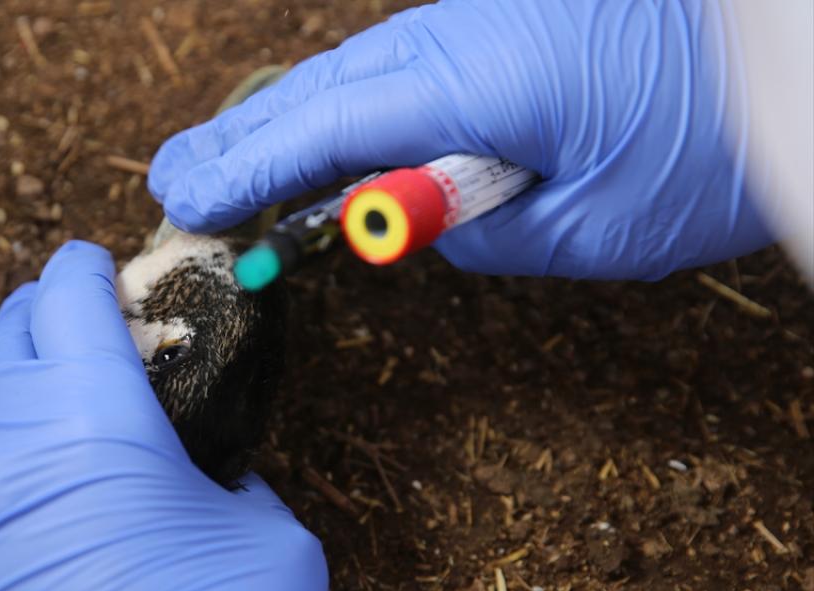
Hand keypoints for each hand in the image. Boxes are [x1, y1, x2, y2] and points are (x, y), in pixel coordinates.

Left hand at [0, 241, 326, 590]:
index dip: (84, 272)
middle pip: (8, 337)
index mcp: (100, 407)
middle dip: (32, 314)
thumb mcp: (266, 536)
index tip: (89, 266)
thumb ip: (226, 478)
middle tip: (47, 313)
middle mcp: (9, 433)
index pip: (74, 300)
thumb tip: (198, 472)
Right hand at [148, 0, 772, 279]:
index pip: (325, 128)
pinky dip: (348, 107)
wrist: (803, 42)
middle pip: (321, 89)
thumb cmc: (718, 138)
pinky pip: (403, 67)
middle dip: (244, 141)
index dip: (248, 169)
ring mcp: (482, 20)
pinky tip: (324, 138)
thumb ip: (486, 233)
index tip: (188, 204)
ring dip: (290, 124)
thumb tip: (428, 224)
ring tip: (231, 170)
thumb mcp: (598, 227)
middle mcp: (460, 34)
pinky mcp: (506, 26)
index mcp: (472, 80)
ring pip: (356, 73)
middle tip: (176, 184)